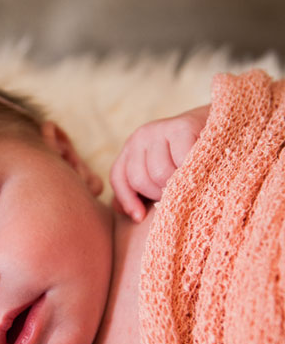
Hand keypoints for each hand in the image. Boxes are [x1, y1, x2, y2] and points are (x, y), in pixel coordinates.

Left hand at [109, 105, 208, 221]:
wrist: (223, 126)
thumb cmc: (190, 157)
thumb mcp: (162, 171)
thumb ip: (141, 191)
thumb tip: (129, 214)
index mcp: (132, 147)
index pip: (119, 178)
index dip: (128, 201)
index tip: (140, 217)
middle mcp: (141, 136)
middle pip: (140, 179)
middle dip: (158, 194)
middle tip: (178, 194)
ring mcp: (160, 129)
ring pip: (159, 173)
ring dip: (176, 186)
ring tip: (190, 184)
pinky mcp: (182, 127)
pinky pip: (181, 161)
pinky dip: (191, 173)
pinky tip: (202, 174)